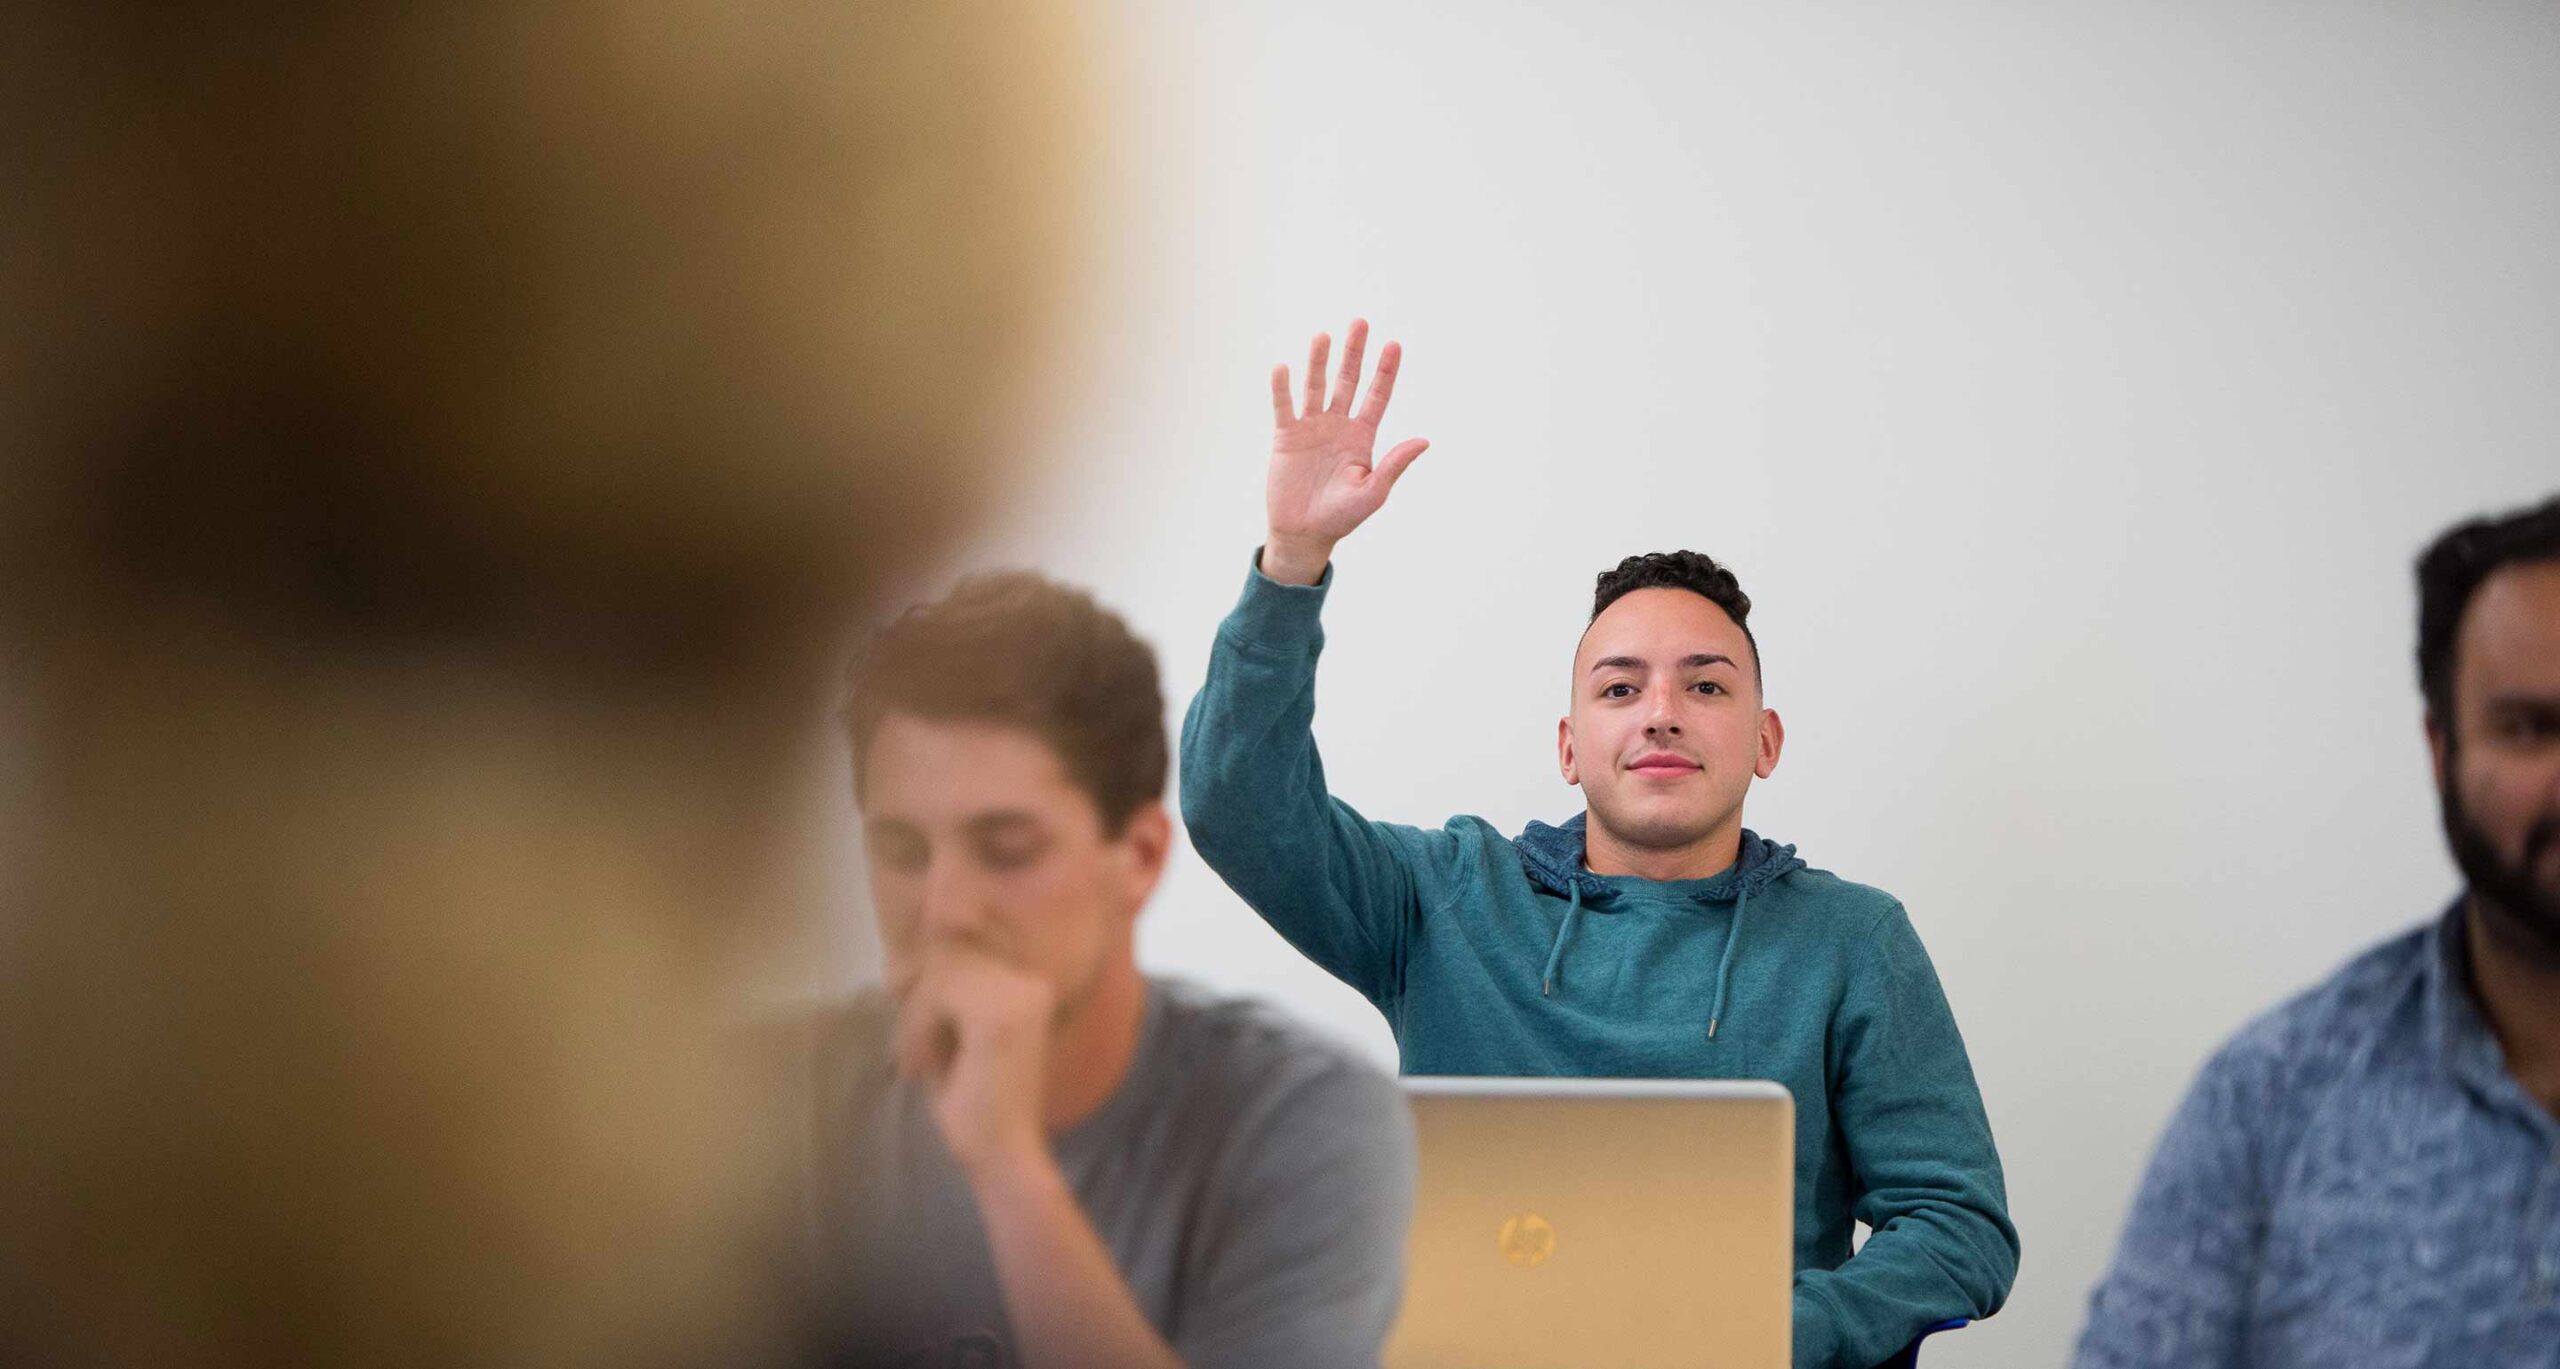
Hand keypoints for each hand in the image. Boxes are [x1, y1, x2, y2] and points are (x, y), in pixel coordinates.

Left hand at [890, 942, 1056, 1175]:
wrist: (1002, 1156)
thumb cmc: (976, 1103)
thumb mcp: (951, 1032)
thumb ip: (938, 991)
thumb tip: (903, 960)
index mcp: (1027, 982)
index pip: (963, 942)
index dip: (929, 977)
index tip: (919, 1023)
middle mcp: (1031, 980)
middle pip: (949, 951)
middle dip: (919, 998)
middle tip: (916, 1050)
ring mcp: (1020, 994)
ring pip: (940, 970)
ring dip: (916, 1016)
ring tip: (921, 1061)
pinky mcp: (1000, 1016)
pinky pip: (937, 993)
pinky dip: (918, 1027)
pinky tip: (923, 1066)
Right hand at [1263, 318, 1429, 583]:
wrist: (1304, 533)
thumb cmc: (1342, 516)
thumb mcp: (1373, 492)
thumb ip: (1395, 465)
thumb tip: (1424, 440)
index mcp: (1362, 436)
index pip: (1377, 395)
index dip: (1386, 371)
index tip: (1394, 344)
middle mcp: (1338, 425)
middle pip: (1347, 381)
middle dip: (1354, 353)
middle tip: (1360, 322)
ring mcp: (1311, 428)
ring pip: (1316, 387)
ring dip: (1319, 362)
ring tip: (1323, 336)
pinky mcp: (1286, 436)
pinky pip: (1284, 407)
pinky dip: (1282, 388)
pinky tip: (1283, 367)